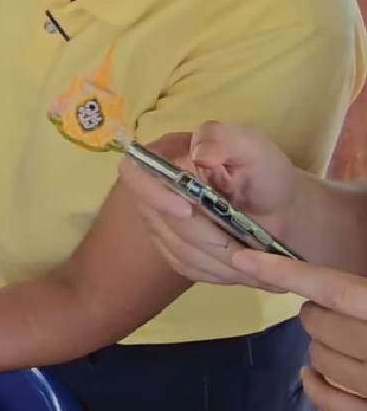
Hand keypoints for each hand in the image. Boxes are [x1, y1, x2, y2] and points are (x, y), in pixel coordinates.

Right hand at [121, 122, 299, 287]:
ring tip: (254, 258)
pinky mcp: (172, 250)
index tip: (186, 211)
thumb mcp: (253, 147)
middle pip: (162, 221)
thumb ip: (226, 139)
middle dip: (207, 238)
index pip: (134, 173)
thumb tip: (199, 152)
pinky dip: (218, 271)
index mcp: (165, 157)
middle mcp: (154, 190)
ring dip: (218, 260)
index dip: (153, 195)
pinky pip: (187, 267)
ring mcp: (160, 223)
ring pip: (178, 250)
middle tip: (249, 248)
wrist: (276, 207)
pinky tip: (242, 264)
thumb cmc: (264, 172)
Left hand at [233, 251, 366, 410]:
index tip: (244, 258)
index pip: (335, 286)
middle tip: (326, 308)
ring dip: (319, 346)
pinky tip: (311, 375)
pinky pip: (338, 407)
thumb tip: (336, 275)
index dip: (286, 271)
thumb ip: (363, 287)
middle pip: (322, 323)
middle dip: (314, 312)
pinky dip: (317, 389)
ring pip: (324, 360)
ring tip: (332, 338)